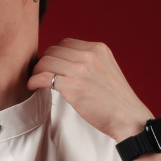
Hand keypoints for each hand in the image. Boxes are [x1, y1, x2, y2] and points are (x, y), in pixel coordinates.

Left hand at [28, 38, 152, 141]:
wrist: (128, 117)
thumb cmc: (116, 101)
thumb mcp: (106, 71)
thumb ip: (90, 64)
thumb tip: (67, 65)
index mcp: (98, 49)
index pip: (65, 43)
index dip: (53, 53)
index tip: (48, 64)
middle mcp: (89, 55)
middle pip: (53, 50)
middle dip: (42, 61)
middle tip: (38, 73)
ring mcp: (81, 70)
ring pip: (46, 61)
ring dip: (36, 71)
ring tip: (34, 80)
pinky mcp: (73, 87)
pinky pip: (44, 77)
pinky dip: (34, 80)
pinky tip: (32, 86)